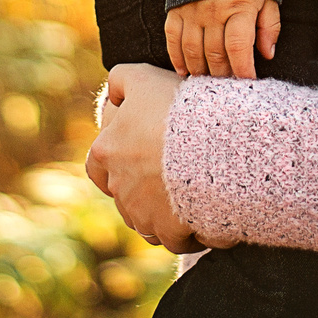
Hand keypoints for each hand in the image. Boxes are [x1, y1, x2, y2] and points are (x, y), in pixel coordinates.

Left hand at [86, 63, 203, 249]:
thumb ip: (123, 80)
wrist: (218, 146)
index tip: (145, 148)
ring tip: (193, 190)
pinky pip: (174, 237)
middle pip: (126, 190)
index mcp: (106, 152)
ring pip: (148, 216)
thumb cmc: (183, 110)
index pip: (99, 161)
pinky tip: (205, 212)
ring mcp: (142, 213)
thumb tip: (114, 89)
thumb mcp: (146, 79)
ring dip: (164, 208)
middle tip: (173, 167)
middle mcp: (119, 186)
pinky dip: (186, 230)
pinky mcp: (169, 232)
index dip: (119, 154)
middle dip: (144, 183)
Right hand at [165, 0, 280, 78]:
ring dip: (200, 71)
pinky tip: (184, 71)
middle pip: (215, 55)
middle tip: (228, 85)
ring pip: (193, 51)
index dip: (243, 69)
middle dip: (223, 75)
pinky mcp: (176, 8)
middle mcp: (213, 11)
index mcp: (239, 7)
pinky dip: (177, 58)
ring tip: (209, 82)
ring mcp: (192, 10)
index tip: (248, 81)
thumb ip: (269, 26)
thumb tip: (267, 54)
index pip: (239, 48)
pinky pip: (173, 39)